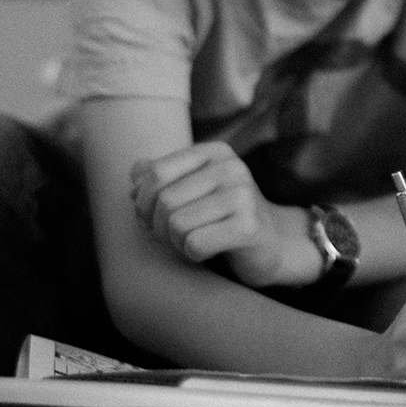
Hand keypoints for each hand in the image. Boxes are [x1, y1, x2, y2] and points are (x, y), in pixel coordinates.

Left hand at [129, 141, 311, 285]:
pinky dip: (192, 254)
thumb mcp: (192, 191)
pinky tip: (206, 251)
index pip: (155, 173)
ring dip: (175, 243)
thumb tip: (134, 173)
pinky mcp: (249, 227)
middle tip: (168, 237)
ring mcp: (243, 196)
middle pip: (164, 200)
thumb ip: (161, 177)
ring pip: (176, 224)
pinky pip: (195, 244)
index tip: (148, 218)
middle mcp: (231, 168)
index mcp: (214, 152)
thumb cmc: (222, 218)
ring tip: (190, 242)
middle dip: (157, 226)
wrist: (271, 245)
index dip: (142, 202)